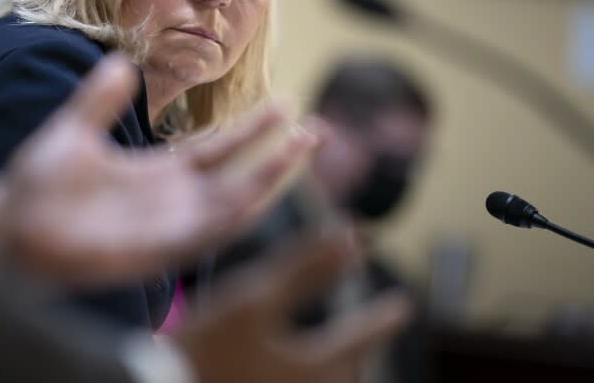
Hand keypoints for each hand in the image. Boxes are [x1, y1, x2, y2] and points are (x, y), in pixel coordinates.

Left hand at [0, 53, 323, 285]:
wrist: (9, 222)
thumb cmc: (38, 183)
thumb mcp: (74, 127)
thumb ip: (99, 99)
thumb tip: (121, 61)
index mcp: (157, 170)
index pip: (217, 148)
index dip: (251, 129)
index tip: (284, 102)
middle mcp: (170, 198)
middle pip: (238, 176)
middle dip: (277, 154)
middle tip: (314, 126)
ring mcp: (165, 225)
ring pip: (231, 204)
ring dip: (268, 179)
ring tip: (300, 147)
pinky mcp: (153, 249)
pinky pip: (202, 237)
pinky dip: (231, 219)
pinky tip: (258, 196)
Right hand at [174, 230, 411, 382]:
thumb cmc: (203, 346)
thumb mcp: (254, 296)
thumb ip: (306, 266)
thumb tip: (353, 237)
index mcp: (314, 368)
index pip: (361, 337)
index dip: (382, 317)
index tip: (403, 305)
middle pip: (349, 372)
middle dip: (362, 349)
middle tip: (374, 329)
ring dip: (338, 368)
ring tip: (340, 355)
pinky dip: (312, 377)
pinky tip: (292, 370)